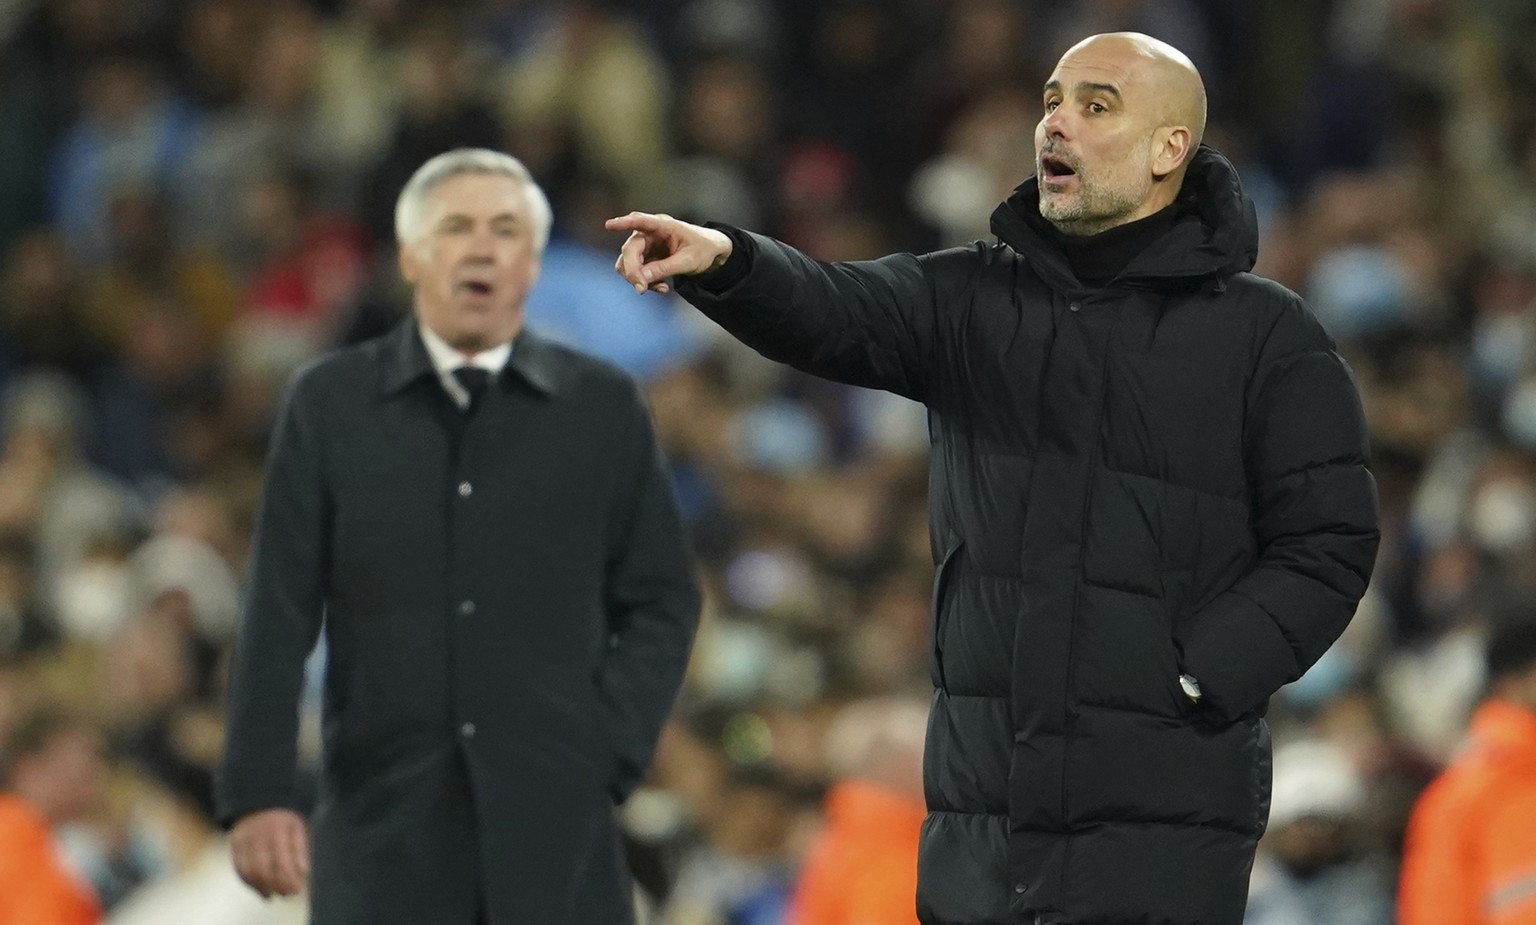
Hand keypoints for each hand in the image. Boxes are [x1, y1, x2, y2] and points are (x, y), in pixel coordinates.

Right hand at [230, 808, 309, 897]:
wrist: (259, 794)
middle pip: (263, 870)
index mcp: (278, 830)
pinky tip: (257, 887)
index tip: (295, 891)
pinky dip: (247, 881)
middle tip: (285, 895)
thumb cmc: (284, 814)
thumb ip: (300, 848)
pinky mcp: (234, 842)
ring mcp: (244, 839)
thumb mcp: (297, 825)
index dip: (288, 880)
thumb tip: (304, 872)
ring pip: (248, 871)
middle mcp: (259, 835)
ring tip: (270, 895)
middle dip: (275, 886)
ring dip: (259, 887)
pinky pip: (238, 866)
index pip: (282, 862)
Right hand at [605, 212, 733, 294]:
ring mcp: (647, 246)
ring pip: (628, 263)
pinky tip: (662, 287)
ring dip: (639, 279)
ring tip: (661, 288)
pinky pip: (637, 272)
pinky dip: (646, 282)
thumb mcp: (687, 261)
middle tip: (641, 289)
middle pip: (629, 250)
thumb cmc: (703, 249)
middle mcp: (650, 233)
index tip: (609, 225)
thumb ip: (664, 269)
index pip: (641, 221)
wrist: (711, 253)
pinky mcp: (647, 258)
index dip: (624, 223)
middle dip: (633, 271)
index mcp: (663, 226)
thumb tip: (641, 280)